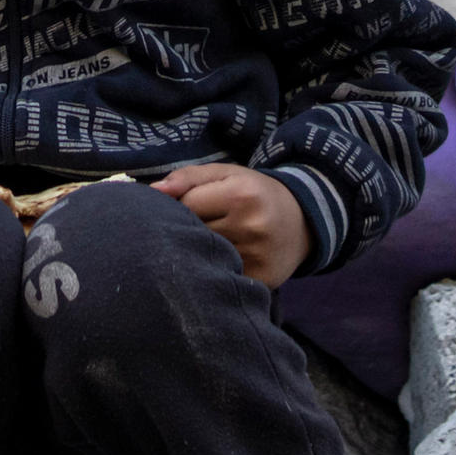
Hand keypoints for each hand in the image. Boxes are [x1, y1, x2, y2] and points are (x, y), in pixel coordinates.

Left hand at [152, 161, 306, 286]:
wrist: (302, 221)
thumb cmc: (253, 193)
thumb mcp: (225, 174)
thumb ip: (187, 178)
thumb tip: (153, 190)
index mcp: (241, 195)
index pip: (186, 207)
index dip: (178, 207)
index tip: (186, 208)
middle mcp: (252, 227)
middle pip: (193, 234)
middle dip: (186, 231)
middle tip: (195, 227)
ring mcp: (257, 257)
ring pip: (204, 259)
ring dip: (198, 253)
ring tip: (206, 244)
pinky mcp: (261, 281)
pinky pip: (221, 278)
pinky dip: (213, 271)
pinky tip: (219, 262)